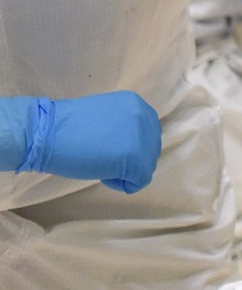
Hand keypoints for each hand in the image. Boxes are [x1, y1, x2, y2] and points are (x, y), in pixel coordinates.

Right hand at [0, 94, 159, 191]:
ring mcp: (142, 138)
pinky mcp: (136, 159)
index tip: (104, 147)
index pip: (146, 136)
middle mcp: (145, 118)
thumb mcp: (106, 118)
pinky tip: (101, 173)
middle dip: (127, 161)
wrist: (45, 133)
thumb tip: (132, 145)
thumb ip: (124, 127)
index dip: (126, 148)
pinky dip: (120, 184)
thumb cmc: (67, 128)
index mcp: (137, 105)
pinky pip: (139, 181)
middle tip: (100, 157)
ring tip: (99, 163)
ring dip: (124, 171)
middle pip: (149, 152)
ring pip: (146, 167)